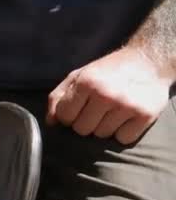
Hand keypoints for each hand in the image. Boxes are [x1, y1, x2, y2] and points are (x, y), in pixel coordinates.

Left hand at [47, 47, 172, 144]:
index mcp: (86, 82)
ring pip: (102, 135)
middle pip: (82, 129)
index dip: (68, 116)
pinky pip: (123, 139)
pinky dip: (123, 132)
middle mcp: (105, 94)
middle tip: (96, 110)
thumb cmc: (108, 70)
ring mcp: (126, 106)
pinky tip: (126, 117)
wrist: (148, 60)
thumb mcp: (79, 75)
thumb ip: (59, 97)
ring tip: (112, 111)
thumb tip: (50, 122)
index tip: (77, 109)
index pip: (64, 116)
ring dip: (104, 127)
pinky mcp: (145, 115)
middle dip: (86, 122)